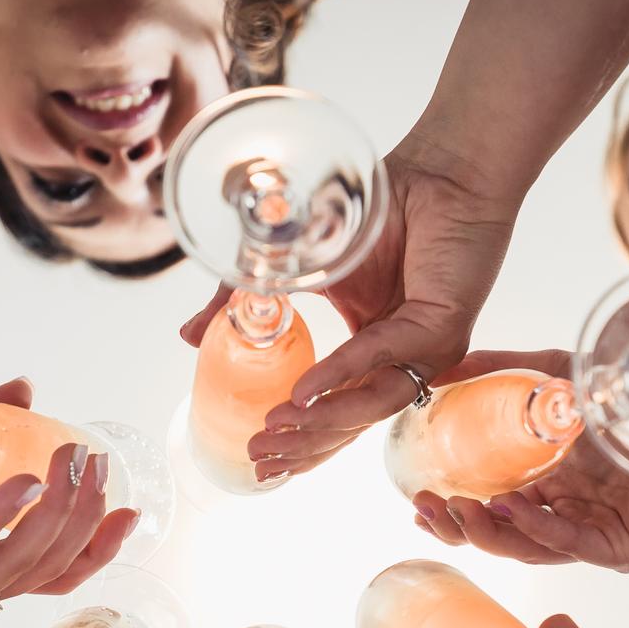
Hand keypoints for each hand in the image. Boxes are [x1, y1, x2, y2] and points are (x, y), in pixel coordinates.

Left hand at [0, 378, 136, 621]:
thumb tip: (24, 388)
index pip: (52, 567)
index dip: (96, 541)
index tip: (127, 501)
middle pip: (50, 568)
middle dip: (83, 517)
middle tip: (95, 465)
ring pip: (20, 569)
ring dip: (53, 515)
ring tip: (68, 465)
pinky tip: (20, 482)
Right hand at [180, 140, 521, 482]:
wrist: (437, 169)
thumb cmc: (377, 211)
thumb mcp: (293, 266)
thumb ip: (243, 302)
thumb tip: (186, 337)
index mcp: (374, 353)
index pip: (335, 413)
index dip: (298, 441)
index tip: (256, 458)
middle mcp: (403, 360)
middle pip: (351, 423)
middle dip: (302, 446)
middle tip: (258, 457)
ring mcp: (425, 350)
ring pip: (370, 406)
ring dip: (320, 424)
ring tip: (274, 431)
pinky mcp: (442, 328)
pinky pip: (381, 359)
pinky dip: (340, 375)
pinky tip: (305, 391)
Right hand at [407, 353, 628, 571]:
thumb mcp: (553, 375)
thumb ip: (501, 370)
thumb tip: (443, 367)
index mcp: (555, 493)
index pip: (496, 516)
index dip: (455, 515)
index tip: (417, 503)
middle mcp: (574, 519)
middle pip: (505, 538)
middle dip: (460, 529)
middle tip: (426, 510)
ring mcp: (599, 537)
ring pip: (531, 548)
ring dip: (490, 531)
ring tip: (459, 508)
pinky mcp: (625, 548)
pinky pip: (571, 543)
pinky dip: (535, 527)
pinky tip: (509, 506)